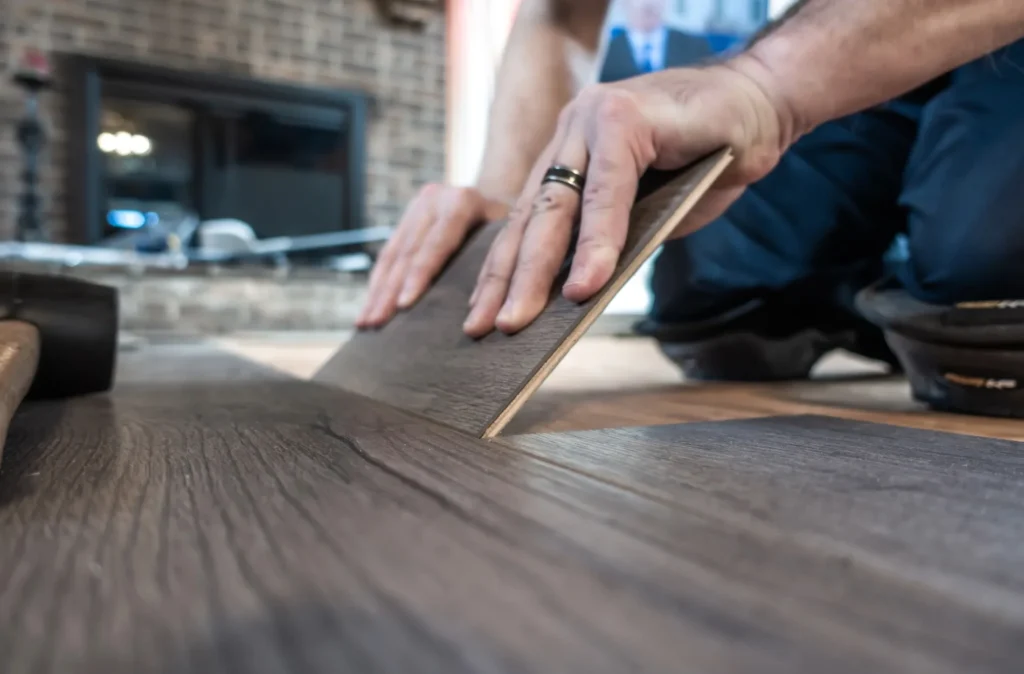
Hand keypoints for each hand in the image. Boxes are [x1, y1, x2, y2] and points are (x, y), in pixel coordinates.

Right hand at [357, 184, 510, 327]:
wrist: (498, 193)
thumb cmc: (511, 228)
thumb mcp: (512, 237)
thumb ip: (497, 265)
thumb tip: (492, 314)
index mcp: (462, 202)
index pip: (436, 244)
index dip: (419, 275)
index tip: (404, 305)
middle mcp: (434, 199)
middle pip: (408, 252)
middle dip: (388, 291)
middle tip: (376, 323)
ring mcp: (416, 207)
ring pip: (392, 254)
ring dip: (376, 291)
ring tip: (365, 322)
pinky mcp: (406, 218)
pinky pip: (388, 254)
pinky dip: (378, 283)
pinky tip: (369, 307)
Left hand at [461, 56, 797, 337]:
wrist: (764, 103)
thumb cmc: (708, 157)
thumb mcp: (650, 210)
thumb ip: (613, 237)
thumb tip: (576, 292)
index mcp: (569, 153)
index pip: (527, 219)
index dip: (502, 270)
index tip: (481, 316)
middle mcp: (570, 132)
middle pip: (531, 218)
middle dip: (505, 279)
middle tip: (485, 329)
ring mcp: (592, 118)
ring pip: (558, 207)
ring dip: (537, 270)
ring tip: (520, 318)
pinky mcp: (624, 116)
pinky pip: (605, 192)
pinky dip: (597, 243)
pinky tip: (586, 284)